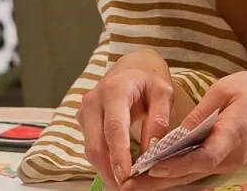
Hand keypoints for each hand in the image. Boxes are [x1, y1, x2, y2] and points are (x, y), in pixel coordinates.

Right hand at [78, 49, 175, 188]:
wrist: (131, 68)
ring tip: (125, 185)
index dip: (119, 155)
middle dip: (110, 170)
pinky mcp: (83, 121)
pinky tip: (118, 173)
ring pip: (91, 149)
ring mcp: (84, 111)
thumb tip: (153, 149)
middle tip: (127, 189)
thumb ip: (159, 119)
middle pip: (96, 144)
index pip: (114, 128)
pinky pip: (91, 146)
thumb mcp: (163, 93)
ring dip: (106, 170)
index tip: (127, 176)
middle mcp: (93, 101)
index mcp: (114, 90)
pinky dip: (104, 162)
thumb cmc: (148, 80)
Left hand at [122, 71, 246, 190]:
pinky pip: (196, 170)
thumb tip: (179, 131)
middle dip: (160, 181)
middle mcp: (232, 155)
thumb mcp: (225, 89)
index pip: (205, 156)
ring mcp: (229, 162)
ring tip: (131, 184)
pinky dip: (174, 174)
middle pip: (193, 172)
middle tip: (128, 185)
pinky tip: (150, 176)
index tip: (153, 167)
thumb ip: (201, 111)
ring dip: (162, 182)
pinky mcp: (224, 161)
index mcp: (234, 132)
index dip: (179, 165)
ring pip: (192, 175)